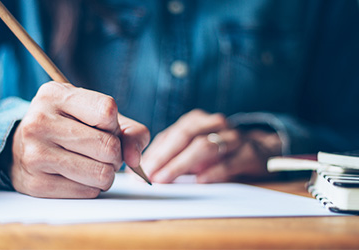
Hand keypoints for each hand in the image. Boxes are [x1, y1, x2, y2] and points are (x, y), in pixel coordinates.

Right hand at [9, 82, 148, 197]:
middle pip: (108, 146)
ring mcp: (34, 154)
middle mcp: (39, 121)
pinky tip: (77, 176)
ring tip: (93, 164)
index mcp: (55, 95)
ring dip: (106, 173)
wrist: (21, 147)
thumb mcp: (97, 116)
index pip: (107, 110)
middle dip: (115, 154)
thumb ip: (130, 132)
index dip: (114, 125)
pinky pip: (88, 192)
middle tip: (103, 152)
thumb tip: (134, 159)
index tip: (104, 128)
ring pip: (101, 174)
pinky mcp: (35, 183)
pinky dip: (91, 187)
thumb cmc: (69, 128)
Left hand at [142, 109, 281, 182]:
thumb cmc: (217, 150)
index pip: (171, 134)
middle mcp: (213, 124)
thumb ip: (170, 156)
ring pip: (205, 145)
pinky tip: (200, 181)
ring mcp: (233, 137)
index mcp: (196, 121)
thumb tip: (142, 172)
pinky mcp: (248, 153)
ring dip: (182, 164)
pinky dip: (213, 171)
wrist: (258, 149)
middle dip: (165, 157)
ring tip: (166, 178)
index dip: (154, 152)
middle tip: (150, 175)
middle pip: (185, 136)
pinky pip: (230, 161)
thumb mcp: (192, 149)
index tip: (139, 170)